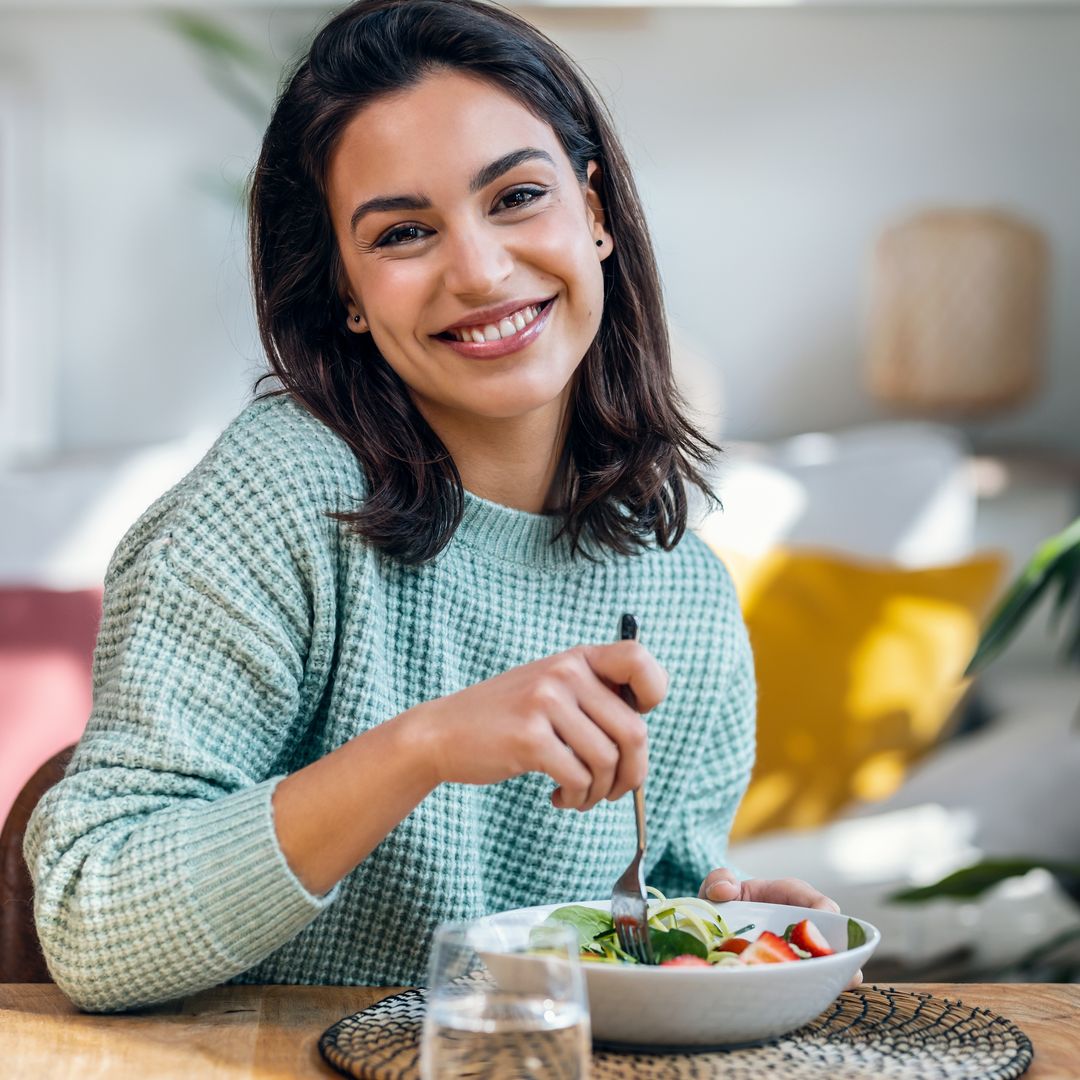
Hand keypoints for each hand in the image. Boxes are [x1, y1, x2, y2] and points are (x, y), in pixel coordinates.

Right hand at [407, 641, 667, 810]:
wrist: (442, 732)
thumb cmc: (506, 719)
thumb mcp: (552, 690)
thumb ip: (594, 700)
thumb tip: (641, 742)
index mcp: (578, 658)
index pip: (641, 661)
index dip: (651, 697)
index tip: (629, 725)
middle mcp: (566, 672)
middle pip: (634, 731)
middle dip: (632, 774)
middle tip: (614, 791)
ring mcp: (547, 701)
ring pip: (608, 761)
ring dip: (599, 793)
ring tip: (579, 797)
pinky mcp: (530, 736)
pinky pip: (579, 778)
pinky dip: (576, 799)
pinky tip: (559, 798)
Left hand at [699, 868, 862, 989]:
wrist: (714, 927)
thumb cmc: (723, 902)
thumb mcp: (718, 886)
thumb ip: (720, 880)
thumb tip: (724, 891)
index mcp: (785, 895)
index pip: (812, 899)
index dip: (822, 909)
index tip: (825, 919)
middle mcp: (798, 923)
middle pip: (830, 932)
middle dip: (842, 947)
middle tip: (847, 964)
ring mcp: (797, 948)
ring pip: (826, 958)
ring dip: (836, 970)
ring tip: (844, 982)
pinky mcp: (791, 969)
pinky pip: (809, 977)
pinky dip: (815, 986)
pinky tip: (817, 996)